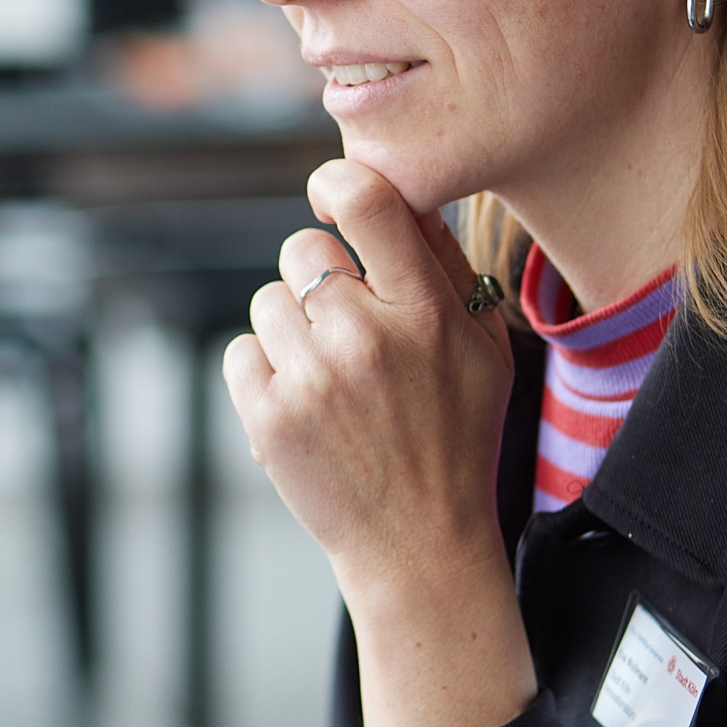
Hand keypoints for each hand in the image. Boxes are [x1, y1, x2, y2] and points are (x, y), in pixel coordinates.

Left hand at [223, 159, 534, 726]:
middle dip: (317, 278)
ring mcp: (312, 378)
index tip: (332, 198)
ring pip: (268, 301)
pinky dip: (263, 374)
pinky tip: (302, 404)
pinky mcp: (267, 414)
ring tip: (329, 377)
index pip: (366, 199)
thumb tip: (401, 192)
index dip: (335, 183)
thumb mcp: (484, 350)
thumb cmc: (454, 438)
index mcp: (426, 312)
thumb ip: (445, 268)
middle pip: (303, 248)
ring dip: (290, 329)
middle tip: (345, 328)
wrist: (418, 543)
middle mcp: (366, 337)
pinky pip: (242, 351)